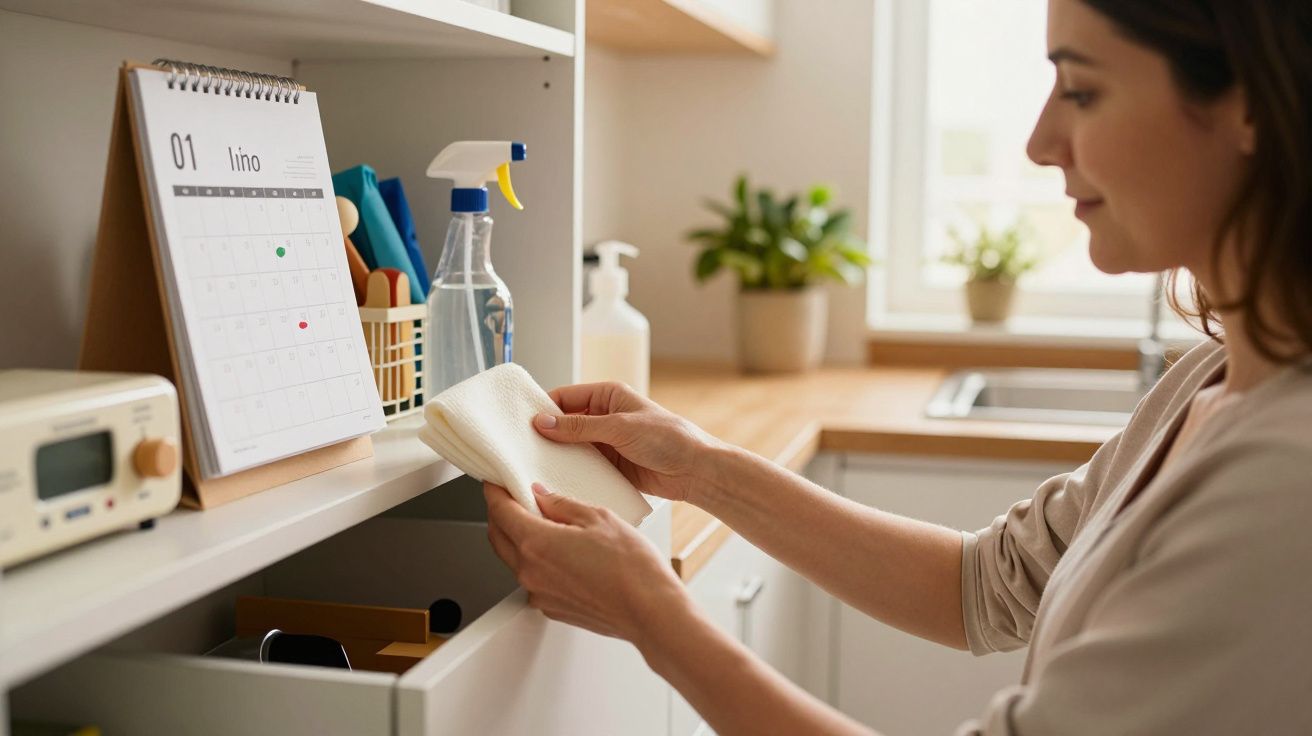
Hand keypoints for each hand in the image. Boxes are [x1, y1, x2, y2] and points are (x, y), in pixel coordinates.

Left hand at [483, 480, 689, 643]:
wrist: (650, 611)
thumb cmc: (632, 568)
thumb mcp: (598, 517)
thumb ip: (562, 504)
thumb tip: (541, 496)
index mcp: (537, 544)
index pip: (499, 511)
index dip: (494, 492)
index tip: (496, 483)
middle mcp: (530, 572)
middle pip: (498, 537)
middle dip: (500, 515)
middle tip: (515, 498)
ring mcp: (540, 594)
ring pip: (515, 560)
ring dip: (519, 539)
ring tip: (545, 524)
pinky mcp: (552, 608)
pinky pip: (534, 579)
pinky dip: (537, 562)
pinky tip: (562, 553)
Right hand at [533, 381, 724, 502]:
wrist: (694, 471)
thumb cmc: (669, 439)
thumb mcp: (619, 428)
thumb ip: (580, 427)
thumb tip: (544, 422)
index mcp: (608, 396)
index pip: (565, 398)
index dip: (544, 409)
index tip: (523, 423)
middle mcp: (605, 417)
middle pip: (565, 424)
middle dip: (547, 435)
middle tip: (522, 447)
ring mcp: (607, 443)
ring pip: (572, 447)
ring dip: (558, 456)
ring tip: (534, 465)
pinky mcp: (611, 466)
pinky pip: (584, 467)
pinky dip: (571, 472)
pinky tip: (558, 480)